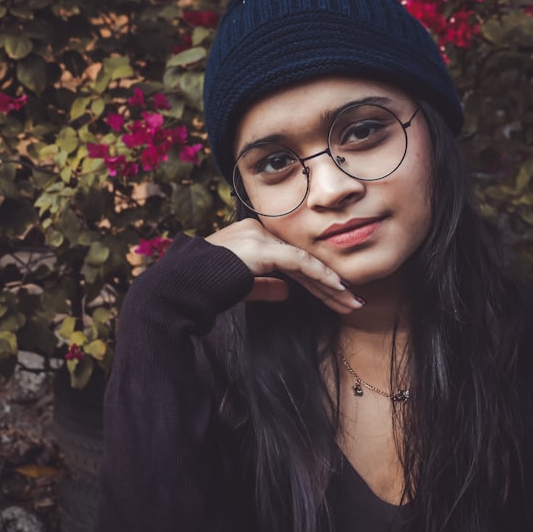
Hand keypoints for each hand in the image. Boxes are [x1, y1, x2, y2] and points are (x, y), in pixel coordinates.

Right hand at [205, 219, 362, 313]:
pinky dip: (322, 277)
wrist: (180, 288)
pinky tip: (337, 290)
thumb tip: (287, 291)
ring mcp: (261, 236)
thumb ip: (264, 286)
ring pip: (306, 262)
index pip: (292, 258)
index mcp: (252, 236)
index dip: (317, 278)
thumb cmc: (204, 290)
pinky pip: (300, 263)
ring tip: (352, 302)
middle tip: (352, 302)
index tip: (337, 297)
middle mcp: (258, 230)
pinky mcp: (263, 248)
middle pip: (303, 259)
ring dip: (332, 285)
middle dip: (329, 284)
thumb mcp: (241, 288)